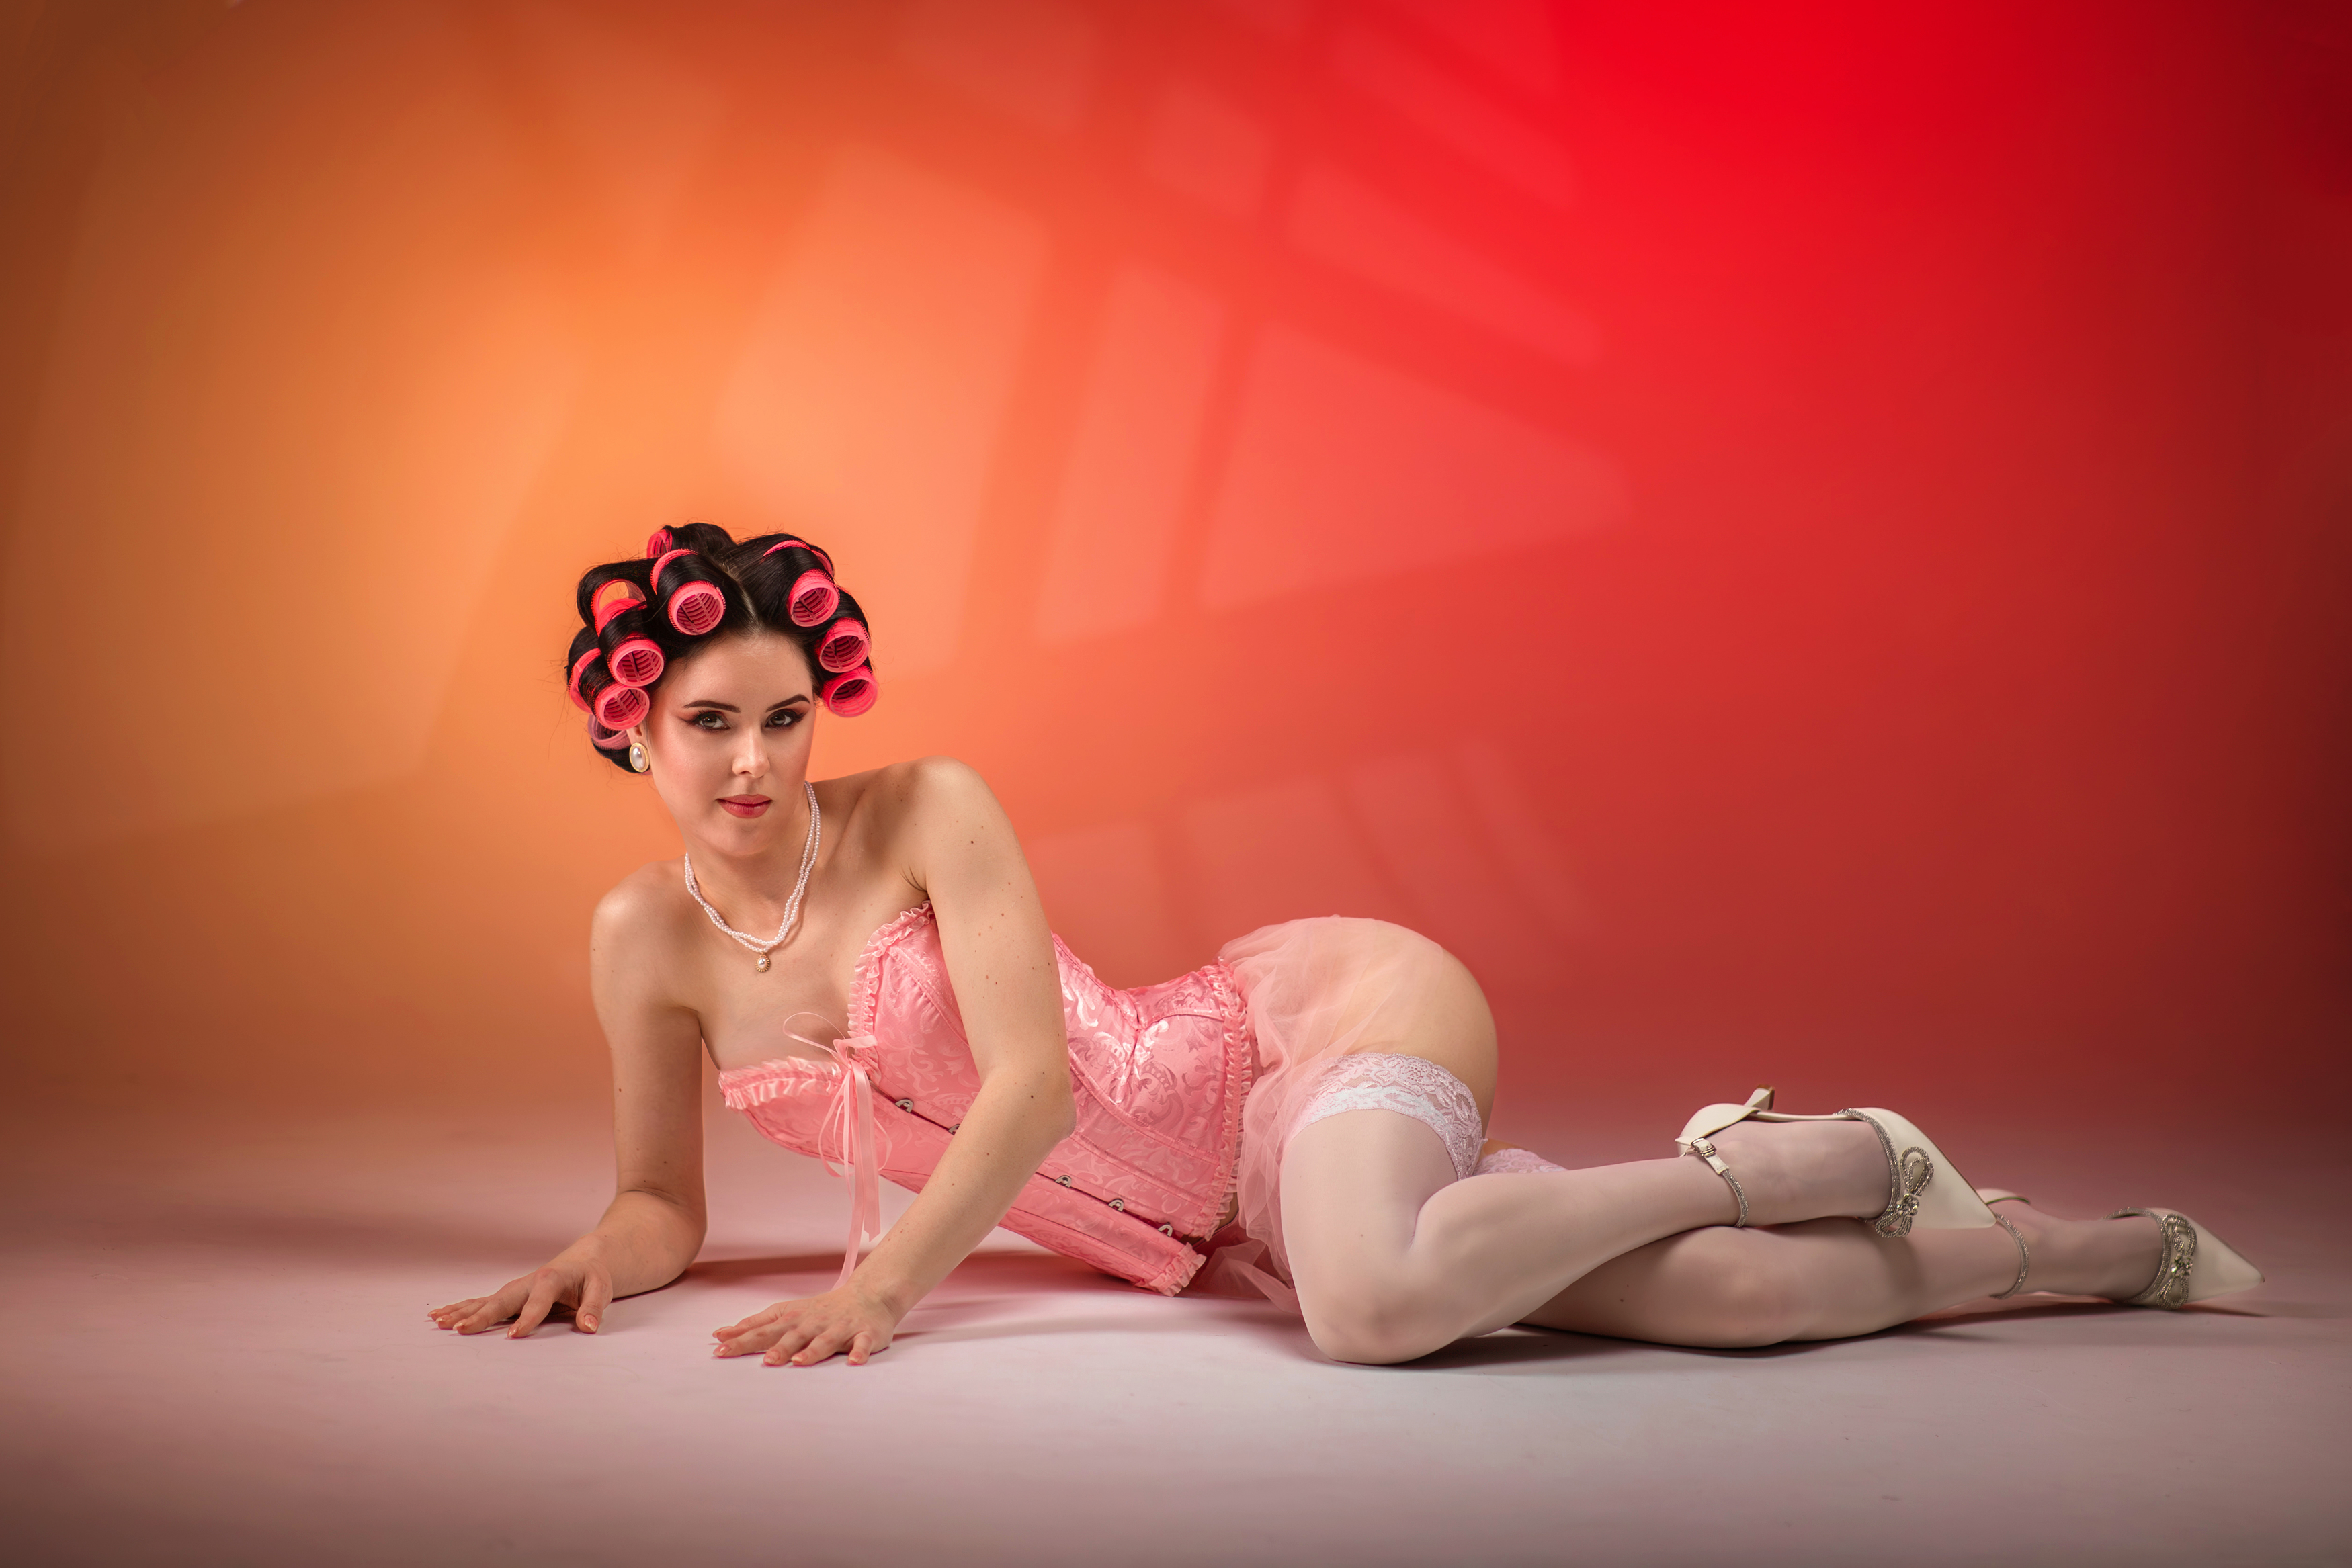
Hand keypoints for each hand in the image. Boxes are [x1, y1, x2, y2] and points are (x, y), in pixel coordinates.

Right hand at [429, 1247, 612, 1337]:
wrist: (584, 1261)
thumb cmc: (592, 1278)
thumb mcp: (601, 1289)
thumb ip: (594, 1307)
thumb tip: (589, 1326)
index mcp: (551, 1279)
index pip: (538, 1302)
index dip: (528, 1319)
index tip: (514, 1336)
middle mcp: (527, 1282)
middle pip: (502, 1300)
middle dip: (482, 1315)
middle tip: (461, 1329)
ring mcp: (515, 1289)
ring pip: (485, 1300)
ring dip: (462, 1311)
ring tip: (439, 1322)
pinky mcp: (508, 1296)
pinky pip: (481, 1302)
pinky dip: (461, 1308)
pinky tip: (440, 1316)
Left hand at [711, 1283, 899, 1365]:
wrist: (869, 1294)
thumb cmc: (821, 1310)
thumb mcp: (786, 1312)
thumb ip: (756, 1325)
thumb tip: (720, 1335)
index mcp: (793, 1318)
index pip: (764, 1330)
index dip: (743, 1340)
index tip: (720, 1350)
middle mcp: (814, 1322)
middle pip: (794, 1335)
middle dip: (779, 1347)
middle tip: (765, 1361)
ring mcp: (840, 1328)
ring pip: (825, 1340)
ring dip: (813, 1351)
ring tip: (800, 1362)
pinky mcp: (865, 1334)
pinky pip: (862, 1344)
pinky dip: (859, 1352)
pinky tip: (854, 1362)